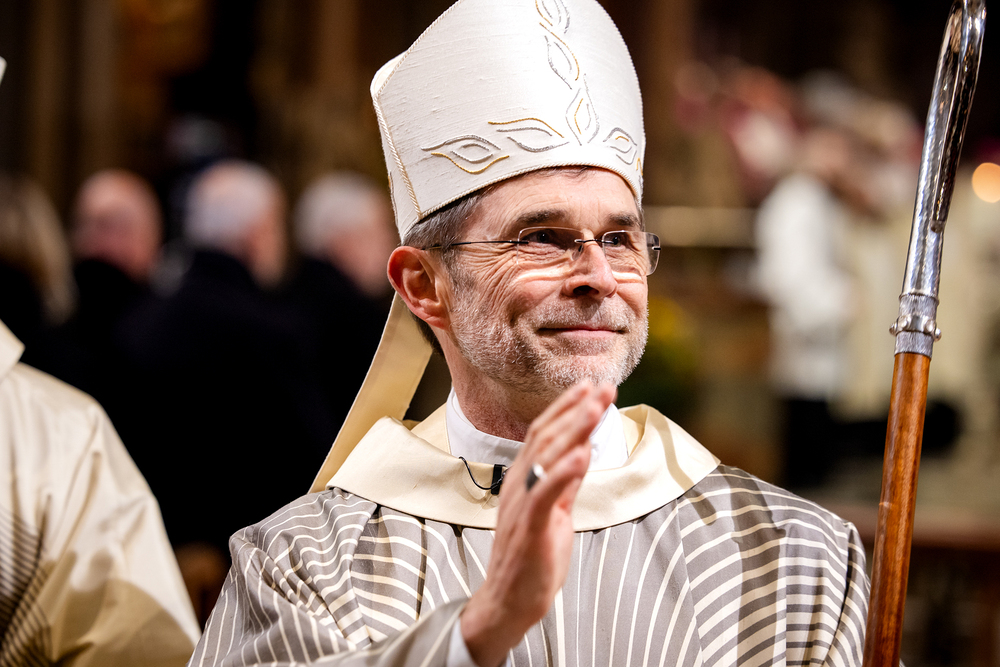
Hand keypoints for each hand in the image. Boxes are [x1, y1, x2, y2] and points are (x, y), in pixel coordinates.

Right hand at [460, 381, 614, 666]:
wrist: (508, 601)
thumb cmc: (532, 558)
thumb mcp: (556, 512)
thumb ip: (566, 482)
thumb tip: (584, 451)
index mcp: (524, 478)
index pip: (545, 432)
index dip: (568, 406)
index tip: (593, 386)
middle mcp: (519, 483)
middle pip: (547, 435)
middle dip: (577, 408)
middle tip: (603, 386)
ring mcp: (522, 503)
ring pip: (546, 456)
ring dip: (573, 429)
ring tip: (595, 407)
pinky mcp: (529, 526)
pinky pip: (545, 492)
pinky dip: (564, 470)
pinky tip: (583, 453)